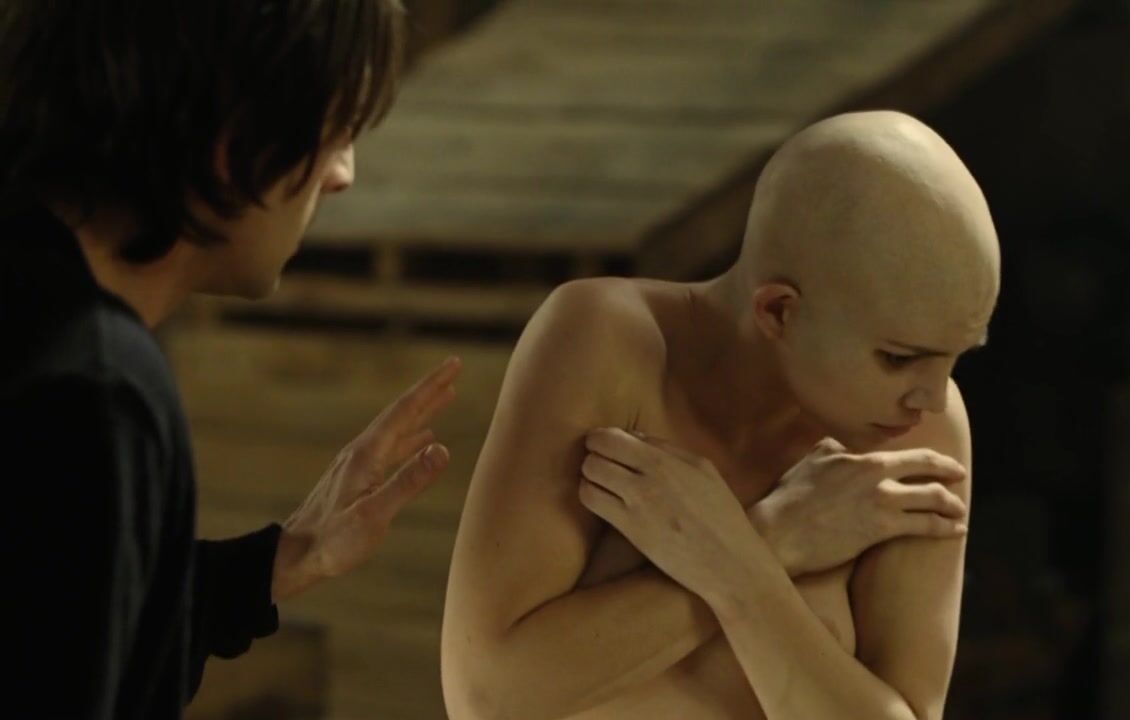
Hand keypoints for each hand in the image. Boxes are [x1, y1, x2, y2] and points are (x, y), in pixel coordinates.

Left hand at [272, 356, 461, 600]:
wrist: (297, 556)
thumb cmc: (334, 541)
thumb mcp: (375, 514)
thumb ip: (408, 481)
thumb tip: (441, 448)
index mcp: (367, 454)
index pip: (406, 410)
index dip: (431, 386)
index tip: (454, 364)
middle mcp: (363, 451)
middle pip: (402, 413)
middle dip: (430, 390)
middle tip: (453, 369)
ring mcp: (360, 463)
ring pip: (399, 429)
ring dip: (424, 411)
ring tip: (445, 397)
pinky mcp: (359, 477)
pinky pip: (392, 447)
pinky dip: (412, 436)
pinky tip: (422, 440)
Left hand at [578, 428, 759, 602]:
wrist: (730, 563)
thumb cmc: (722, 518)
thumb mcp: (705, 471)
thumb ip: (670, 451)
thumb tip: (635, 438)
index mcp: (671, 457)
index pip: (619, 434)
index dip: (605, 439)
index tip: (607, 450)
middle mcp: (654, 472)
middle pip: (600, 445)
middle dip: (594, 452)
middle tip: (600, 465)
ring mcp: (640, 499)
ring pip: (591, 469)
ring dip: (589, 474)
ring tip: (601, 484)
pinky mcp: (630, 527)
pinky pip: (591, 499)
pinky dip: (590, 496)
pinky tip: (602, 503)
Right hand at [751, 437, 967, 576]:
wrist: (780, 531)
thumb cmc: (790, 497)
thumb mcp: (811, 461)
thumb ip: (834, 449)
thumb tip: (845, 446)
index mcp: (860, 457)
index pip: (906, 452)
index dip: (930, 457)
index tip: (941, 462)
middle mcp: (876, 475)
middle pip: (927, 469)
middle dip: (949, 472)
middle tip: (960, 476)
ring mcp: (881, 502)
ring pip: (932, 499)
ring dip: (952, 504)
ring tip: (959, 510)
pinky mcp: (882, 529)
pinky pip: (925, 526)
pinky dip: (946, 528)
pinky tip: (956, 530)